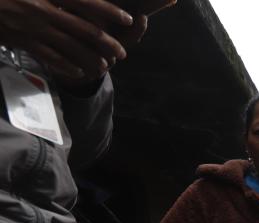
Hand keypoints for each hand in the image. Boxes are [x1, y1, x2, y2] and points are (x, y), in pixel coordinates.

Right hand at [0, 0, 137, 80]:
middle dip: (108, 42)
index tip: (129, 19)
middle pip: (85, 29)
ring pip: (71, 46)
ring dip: (92, 58)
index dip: (109, 11)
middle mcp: (43, 9)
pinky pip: (50, 57)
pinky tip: (78, 72)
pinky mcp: (22, 41)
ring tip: (104, 66)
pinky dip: (67, 66)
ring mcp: (33, 27)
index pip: (85, 1)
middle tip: (121, 52)